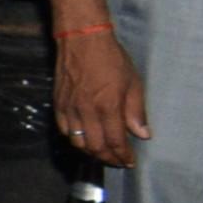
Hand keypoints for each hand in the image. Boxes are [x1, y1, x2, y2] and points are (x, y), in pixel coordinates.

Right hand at [54, 27, 147, 171]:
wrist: (82, 40)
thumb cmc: (111, 58)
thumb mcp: (133, 82)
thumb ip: (136, 111)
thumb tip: (143, 134)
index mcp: (108, 106)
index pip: (115, 141)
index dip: (123, 155)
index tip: (130, 162)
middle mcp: (86, 112)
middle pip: (95, 147)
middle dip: (108, 158)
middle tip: (118, 161)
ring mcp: (70, 109)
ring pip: (78, 142)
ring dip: (91, 152)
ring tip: (102, 152)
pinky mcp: (58, 104)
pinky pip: (64, 130)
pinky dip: (75, 139)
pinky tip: (84, 138)